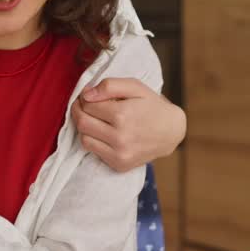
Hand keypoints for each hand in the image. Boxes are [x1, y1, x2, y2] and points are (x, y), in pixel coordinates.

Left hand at [71, 78, 185, 171]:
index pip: (87, 105)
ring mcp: (119, 154)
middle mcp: (120, 137)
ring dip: (84, 127)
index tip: (87, 95)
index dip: (84, 98)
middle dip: (78, 111)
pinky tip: (103, 132)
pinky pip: (93, 151)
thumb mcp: (135, 86)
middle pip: (82, 123)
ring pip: (84, 139)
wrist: (170, 131)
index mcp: (122, 115)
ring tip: (93, 118)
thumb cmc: (151, 105)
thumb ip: (109, 86)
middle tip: (83, 105)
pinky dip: (93, 140)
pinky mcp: (119, 164)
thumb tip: (86, 94)